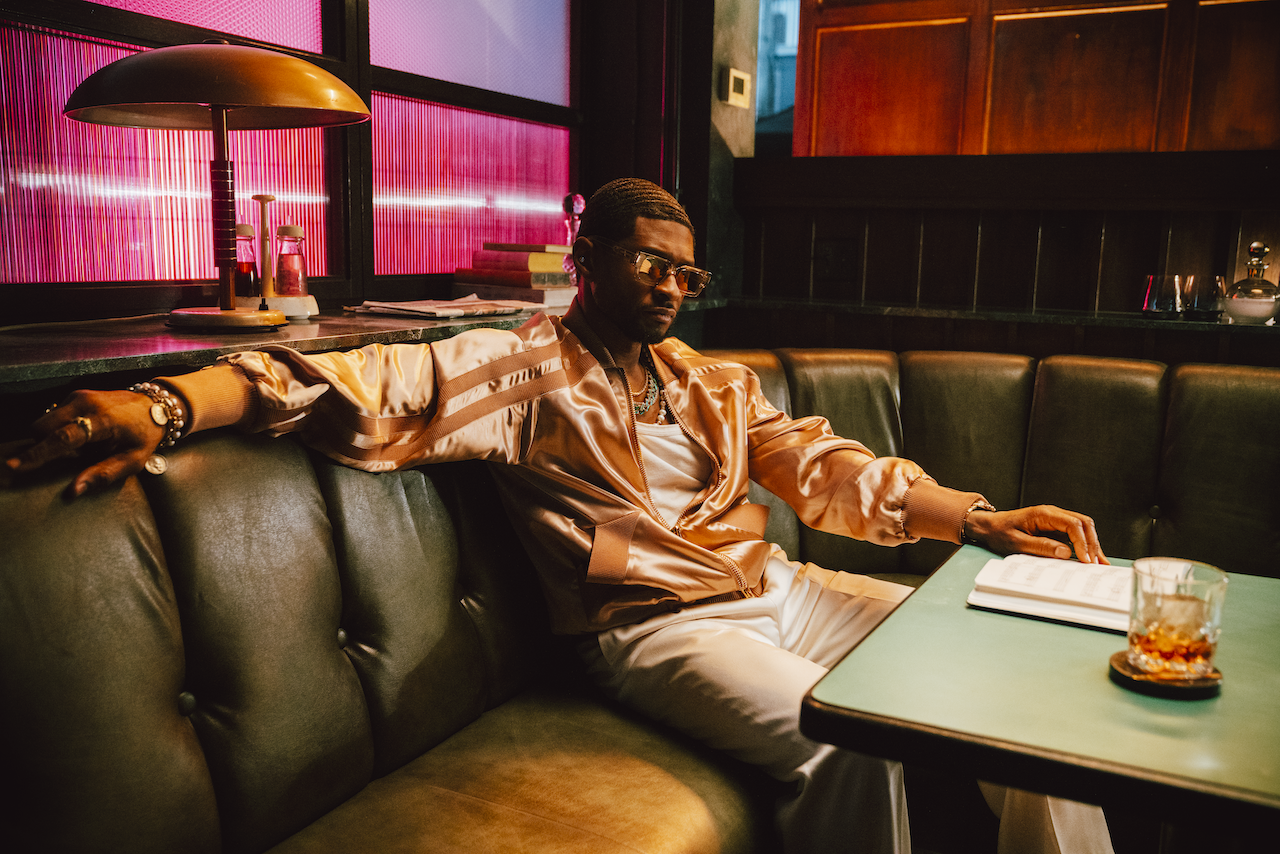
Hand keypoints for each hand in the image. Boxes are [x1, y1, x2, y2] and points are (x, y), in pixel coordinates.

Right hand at [2, 389, 164, 496]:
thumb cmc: (145, 436)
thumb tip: (73, 491)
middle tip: (73, 457)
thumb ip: (103, 475)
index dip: (37, 454)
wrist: (155, 406)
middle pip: (42, 428)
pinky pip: (53, 416)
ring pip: (44, 421)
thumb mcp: (133, 460)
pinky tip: (81, 436)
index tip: (14, 466)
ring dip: (51, 438)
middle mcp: (85, 403)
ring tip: (81, 447)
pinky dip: (58, 429)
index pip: (63, 438)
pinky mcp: (75, 395)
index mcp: (102, 420)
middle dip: (44, 447)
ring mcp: (79, 396)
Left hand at [965, 505, 1108, 564]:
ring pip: (1083, 527)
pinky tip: (1090, 558)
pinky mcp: (1055, 527)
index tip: (1085, 560)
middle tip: (1097, 564)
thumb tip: (1065, 553)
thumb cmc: (1000, 532)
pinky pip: (1075, 533)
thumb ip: (1041, 547)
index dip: (1082, 543)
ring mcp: (1055, 519)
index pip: (1072, 524)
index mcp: (1043, 514)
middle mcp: (1053, 513)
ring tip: (1100, 563)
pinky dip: (1084, 545)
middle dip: (1093, 543)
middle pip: (1083, 523)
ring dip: (1092, 544)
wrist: (989, 526)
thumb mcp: (1016, 543)